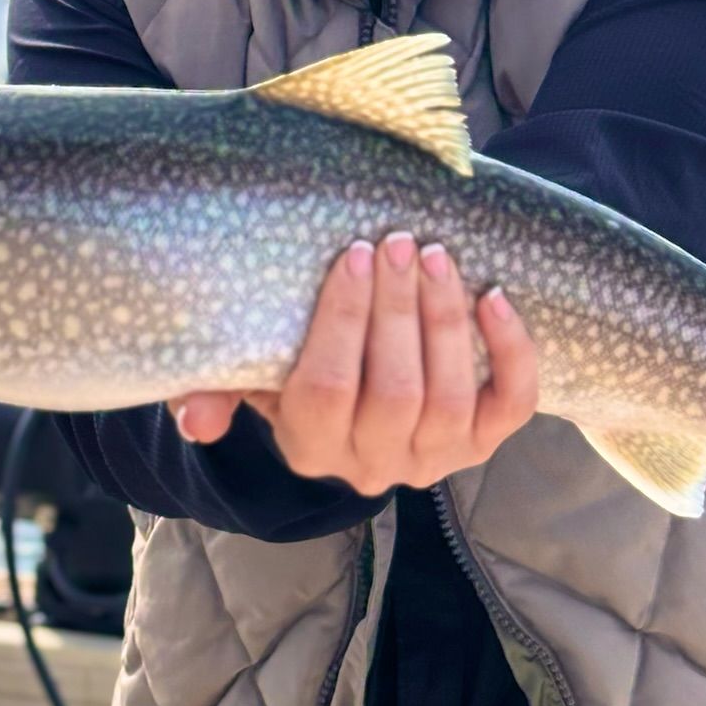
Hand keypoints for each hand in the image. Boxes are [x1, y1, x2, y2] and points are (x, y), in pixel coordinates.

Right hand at [170, 232, 539, 491]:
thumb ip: (216, 385)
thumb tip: (194, 417)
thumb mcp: (247, 374)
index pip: (327, 388)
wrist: (357, 403)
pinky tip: (496, 298)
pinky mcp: (481, 445)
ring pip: (449, 398)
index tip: (355, 254)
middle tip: (400, 241)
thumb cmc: (291, 365)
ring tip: (438, 257)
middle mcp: (372, 464)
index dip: (344, 321)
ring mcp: (431, 457)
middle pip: (394, 392)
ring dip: (446, 321)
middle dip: (399, 310)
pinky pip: (509, 408)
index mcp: (309, 443)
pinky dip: (511, 354)